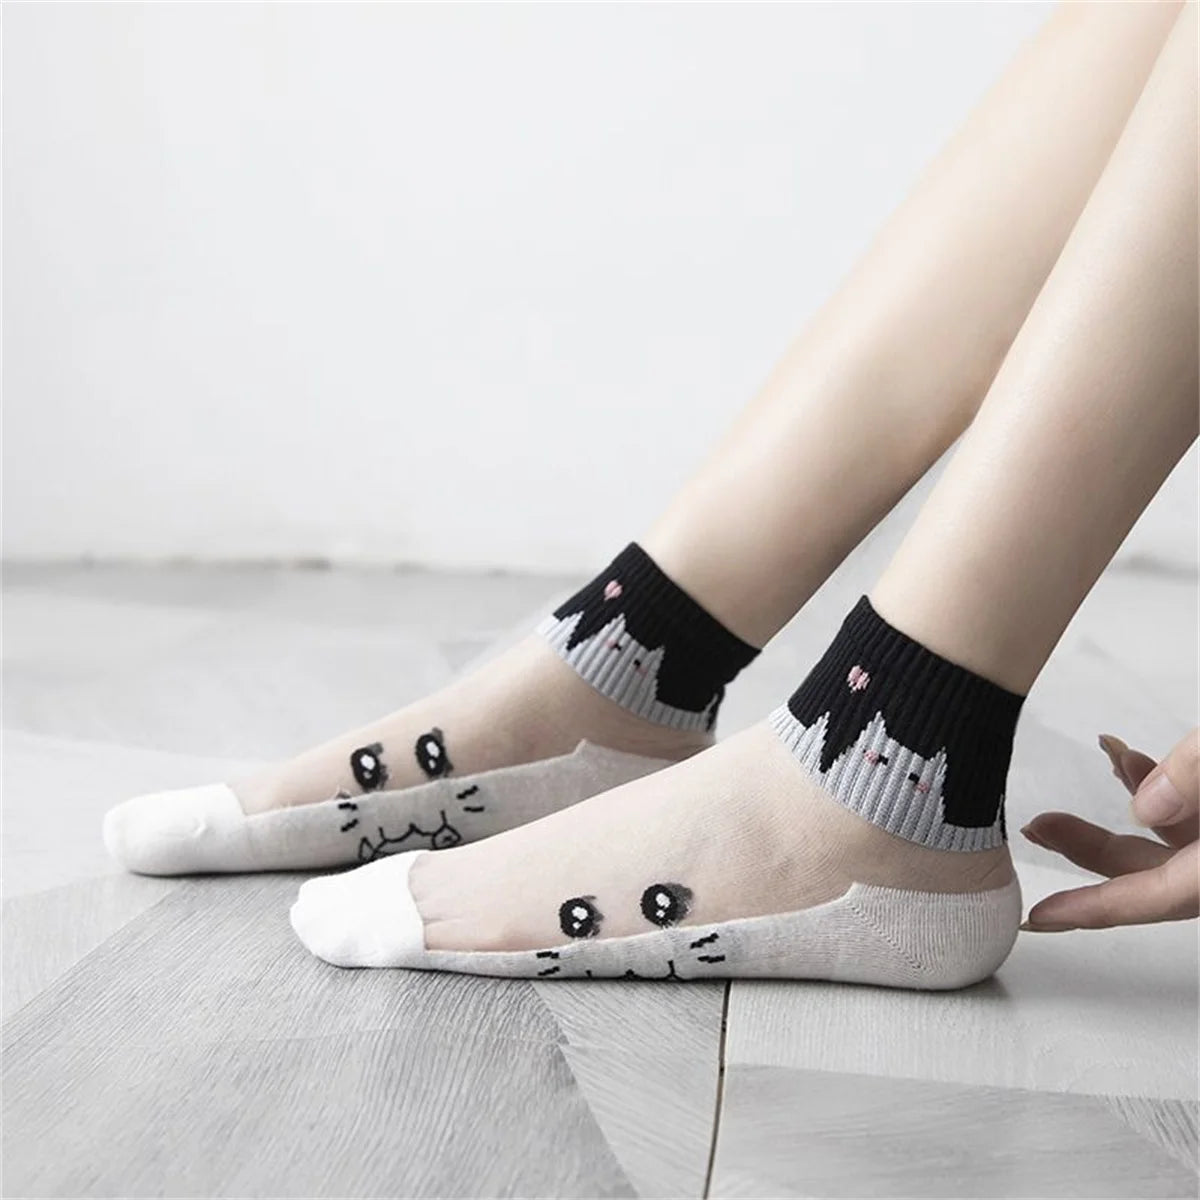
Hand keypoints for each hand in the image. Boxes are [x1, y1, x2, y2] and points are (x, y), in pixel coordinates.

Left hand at [1019, 729, 1198, 930]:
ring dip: (1134, 799)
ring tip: (1102, 761)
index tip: (1037, 918)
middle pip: (1152, 874)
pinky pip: (1196, 818)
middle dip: (1089, 847)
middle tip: (1039, 826)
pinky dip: (1167, 791)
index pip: (1151, 899)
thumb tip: (1142, 806)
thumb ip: (1196, 777)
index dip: (1088, 909)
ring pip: (1175, 841)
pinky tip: (1135, 763)